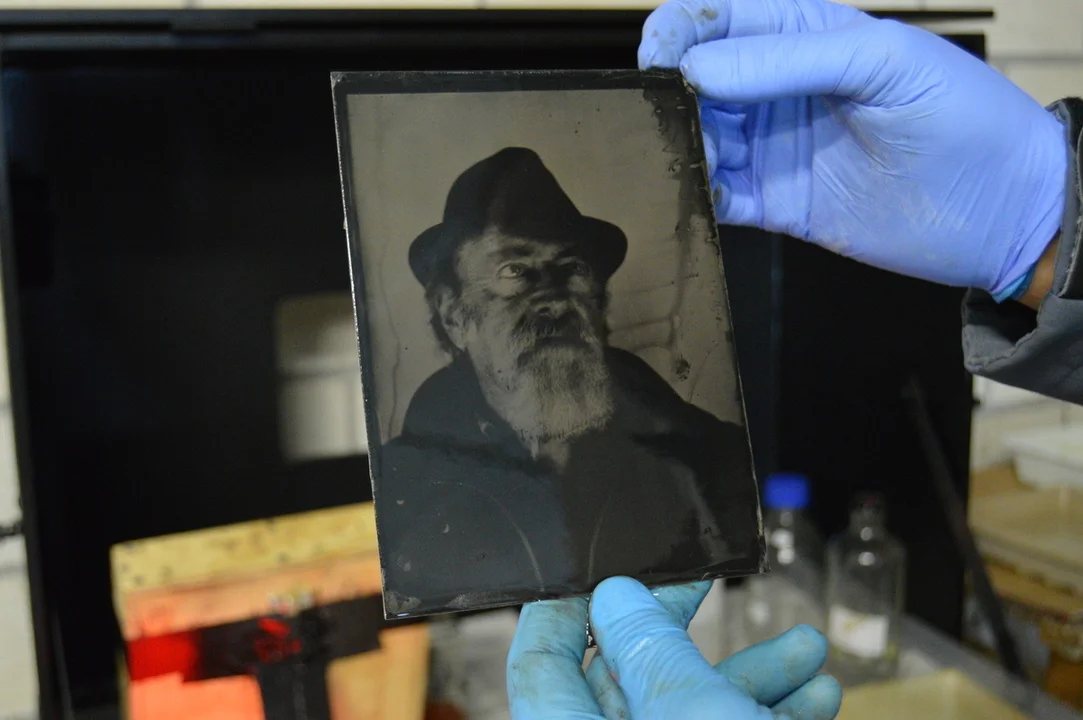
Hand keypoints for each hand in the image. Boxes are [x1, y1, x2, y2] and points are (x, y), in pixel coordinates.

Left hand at [507, 576, 841, 718]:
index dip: (564, 609)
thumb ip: (648, 651)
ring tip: (804, 648)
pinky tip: (817, 697)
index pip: (539, 669)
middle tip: (706, 586)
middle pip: (624, 685)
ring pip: (688, 717)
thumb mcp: (693, 716)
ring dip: (749, 677)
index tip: (605, 569)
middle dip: (679, 633)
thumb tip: (613, 596)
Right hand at [639, 0, 1066, 299]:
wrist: (1002, 209)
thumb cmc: (963, 118)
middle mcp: (781, 90)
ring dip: (682, 145)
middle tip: (665, 115)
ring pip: (700, 138)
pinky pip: (719, 196)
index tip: (659, 55)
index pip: (722, 17)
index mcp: (807, 36)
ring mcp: (776, 148)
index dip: (680, 29)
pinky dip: (699, 194)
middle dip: (670, 93)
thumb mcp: (882, 64)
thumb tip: (696, 68)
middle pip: (698, 80)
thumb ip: (787, 61)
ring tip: (688, 156)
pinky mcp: (776, 205)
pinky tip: (702, 193)